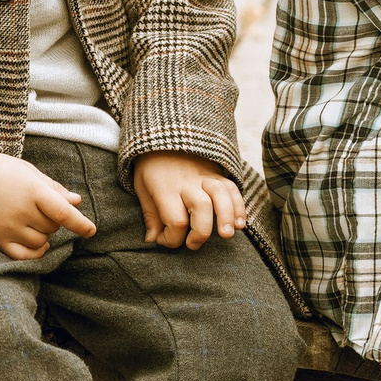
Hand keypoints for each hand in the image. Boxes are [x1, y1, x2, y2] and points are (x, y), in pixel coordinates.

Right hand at [0, 153, 95, 259]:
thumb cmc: (0, 170)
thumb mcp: (29, 172)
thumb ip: (54, 188)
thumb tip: (76, 202)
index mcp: (33, 191)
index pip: (63, 212)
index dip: (80, 223)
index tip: (91, 231)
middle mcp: (21, 211)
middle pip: (53, 227)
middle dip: (54, 220)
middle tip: (41, 208)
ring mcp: (7, 227)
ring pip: (41, 242)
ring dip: (45, 235)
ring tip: (35, 222)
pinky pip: (23, 256)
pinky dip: (35, 253)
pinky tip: (38, 244)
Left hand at [132, 152, 246, 250]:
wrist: (164, 134)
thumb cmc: (150, 166)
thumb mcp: (141, 187)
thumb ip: (150, 214)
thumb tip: (152, 240)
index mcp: (164, 187)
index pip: (175, 220)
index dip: (171, 239)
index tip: (164, 240)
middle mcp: (187, 181)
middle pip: (201, 208)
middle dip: (201, 233)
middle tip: (193, 245)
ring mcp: (204, 175)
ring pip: (221, 196)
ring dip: (227, 217)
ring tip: (227, 234)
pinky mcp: (217, 173)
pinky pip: (232, 188)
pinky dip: (239, 206)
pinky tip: (239, 223)